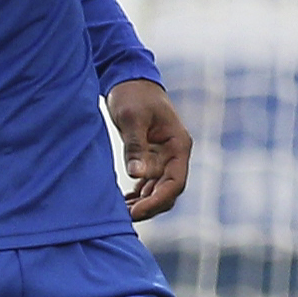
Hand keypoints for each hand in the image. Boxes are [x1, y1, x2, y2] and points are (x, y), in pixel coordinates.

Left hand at [108, 77, 190, 220]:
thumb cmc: (133, 95)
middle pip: (168, 192)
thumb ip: (136, 146)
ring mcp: (164, 157)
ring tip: (119, 213)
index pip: (175, 183)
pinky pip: (148, 183)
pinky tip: (123, 202)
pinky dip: (138, 195)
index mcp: (178, 145)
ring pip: (158, 190)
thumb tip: (138, 175)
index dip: (157, 200)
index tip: (136, 211)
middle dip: (149, 207)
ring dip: (142, 204)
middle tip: (123, 218)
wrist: (130, 79)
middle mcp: (175, 155)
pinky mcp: (151, 157)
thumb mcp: (133, 118)